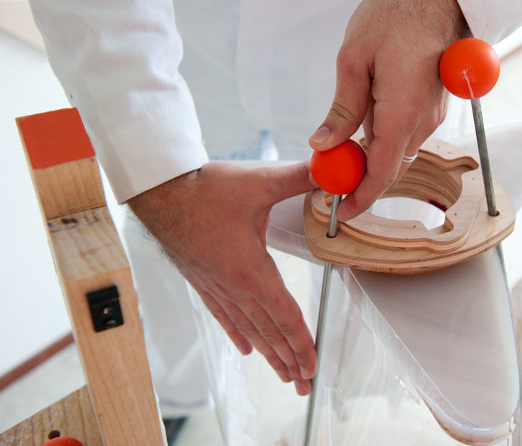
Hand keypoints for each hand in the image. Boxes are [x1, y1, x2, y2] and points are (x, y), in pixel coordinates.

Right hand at [127, 161, 316, 394]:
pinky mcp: (203, 281)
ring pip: (248, 329)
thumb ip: (298, 178)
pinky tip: (247, 348)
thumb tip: (329, 171)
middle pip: (268, 332)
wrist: (159, 192)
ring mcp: (216, 286)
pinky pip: (224, 316)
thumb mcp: (259, 181)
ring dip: (268, 353)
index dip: (301, 343)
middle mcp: (233, 286)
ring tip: (283, 376)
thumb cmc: (205, 189)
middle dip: (289, 360)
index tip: (312, 365)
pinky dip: (238, 334)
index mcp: (250, 270)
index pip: (284, 316)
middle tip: (304, 383)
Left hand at [308, 0, 465, 220]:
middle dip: (362, 182)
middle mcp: (422, 121)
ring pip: (398, 152)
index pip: (382, 171)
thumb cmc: (396, 16)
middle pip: (391, 167)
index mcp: (402, 113)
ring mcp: (429, 114)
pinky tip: (362, 133)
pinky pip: (405, 136)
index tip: (342, 211)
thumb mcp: (354, 59)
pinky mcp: (429, 105)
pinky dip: (383, 143)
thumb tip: (323, 144)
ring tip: (339, 158)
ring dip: (371, 161)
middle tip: (331, 182)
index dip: (362, 196)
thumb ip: (342, 109)